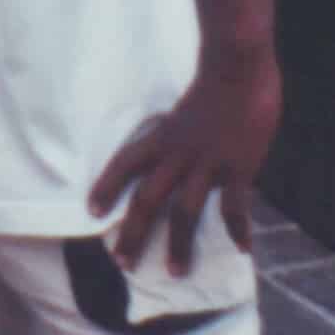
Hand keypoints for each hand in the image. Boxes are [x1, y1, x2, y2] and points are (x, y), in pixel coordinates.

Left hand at [88, 43, 282, 272]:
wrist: (238, 63)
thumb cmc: (216, 77)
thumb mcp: (185, 107)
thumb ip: (180, 132)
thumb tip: (177, 147)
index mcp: (162, 136)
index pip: (124, 164)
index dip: (106, 188)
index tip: (91, 213)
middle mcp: (177, 153)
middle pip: (146, 200)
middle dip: (133, 233)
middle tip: (123, 263)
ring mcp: (207, 163)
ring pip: (184, 213)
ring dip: (178, 245)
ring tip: (175, 272)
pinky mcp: (236, 168)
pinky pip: (234, 208)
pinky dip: (238, 230)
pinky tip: (243, 250)